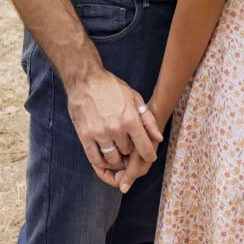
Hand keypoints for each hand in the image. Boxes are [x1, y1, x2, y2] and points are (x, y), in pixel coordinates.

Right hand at [66, 69, 162, 184]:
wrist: (86, 80)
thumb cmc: (112, 87)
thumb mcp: (134, 98)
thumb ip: (148, 119)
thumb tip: (158, 138)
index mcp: (131, 119)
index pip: (144, 148)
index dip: (148, 156)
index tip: (149, 157)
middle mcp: (116, 128)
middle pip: (127, 153)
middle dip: (129, 150)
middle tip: (127, 144)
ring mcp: (100, 133)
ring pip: (112, 158)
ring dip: (115, 156)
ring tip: (115, 148)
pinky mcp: (85, 136)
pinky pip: (94, 159)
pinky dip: (100, 163)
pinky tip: (104, 159)